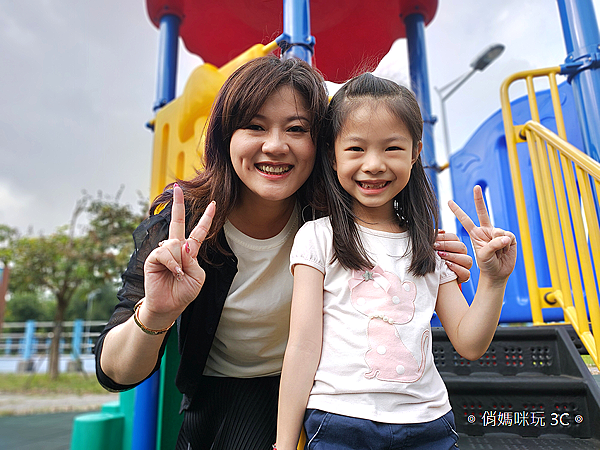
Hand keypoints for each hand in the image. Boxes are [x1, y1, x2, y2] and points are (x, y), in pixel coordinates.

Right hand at [142, 184, 215, 324]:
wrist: (168, 306)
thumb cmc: (184, 292)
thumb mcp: (197, 277)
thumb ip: (192, 260)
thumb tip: (181, 245)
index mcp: (189, 251)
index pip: (199, 232)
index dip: (206, 218)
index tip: (213, 205)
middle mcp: (175, 247)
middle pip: (177, 221)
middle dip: (178, 204)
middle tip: (177, 188)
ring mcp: (163, 251)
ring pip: (175, 244)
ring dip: (180, 261)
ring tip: (178, 274)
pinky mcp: (153, 257)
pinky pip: (165, 253)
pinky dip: (172, 263)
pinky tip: (173, 272)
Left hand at [435, 231, 471, 282]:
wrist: (434, 278)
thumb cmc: (433, 261)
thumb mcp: (432, 250)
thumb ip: (435, 240)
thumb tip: (438, 231)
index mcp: (455, 246)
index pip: (454, 237)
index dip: (444, 237)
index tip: (433, 239)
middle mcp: (462, 255)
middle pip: (461, 246)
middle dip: (447, 245)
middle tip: (435, 246)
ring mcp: (465, 266)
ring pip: (467, 259)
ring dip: (453, 256)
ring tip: (441, 256)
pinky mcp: (464, 276)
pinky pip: (466, 273)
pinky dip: (457, 268)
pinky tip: (447, 265)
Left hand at [448, 186, 516, 282]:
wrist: (498, 273)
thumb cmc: (486, 264)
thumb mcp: (484, 256)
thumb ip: (492, 245)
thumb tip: (505, 237)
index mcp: (475, 233)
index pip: (465, 220)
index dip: (458, 211)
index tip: (448, 201)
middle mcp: (486, 230)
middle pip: (483, 212)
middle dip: (479, 199)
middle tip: (476, 187)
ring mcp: (498, 233)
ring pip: (498, 232)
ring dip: (498, 244)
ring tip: (497, 253)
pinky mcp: (509, 237)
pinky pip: (507, 237)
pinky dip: (506, 245)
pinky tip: (505, 251)